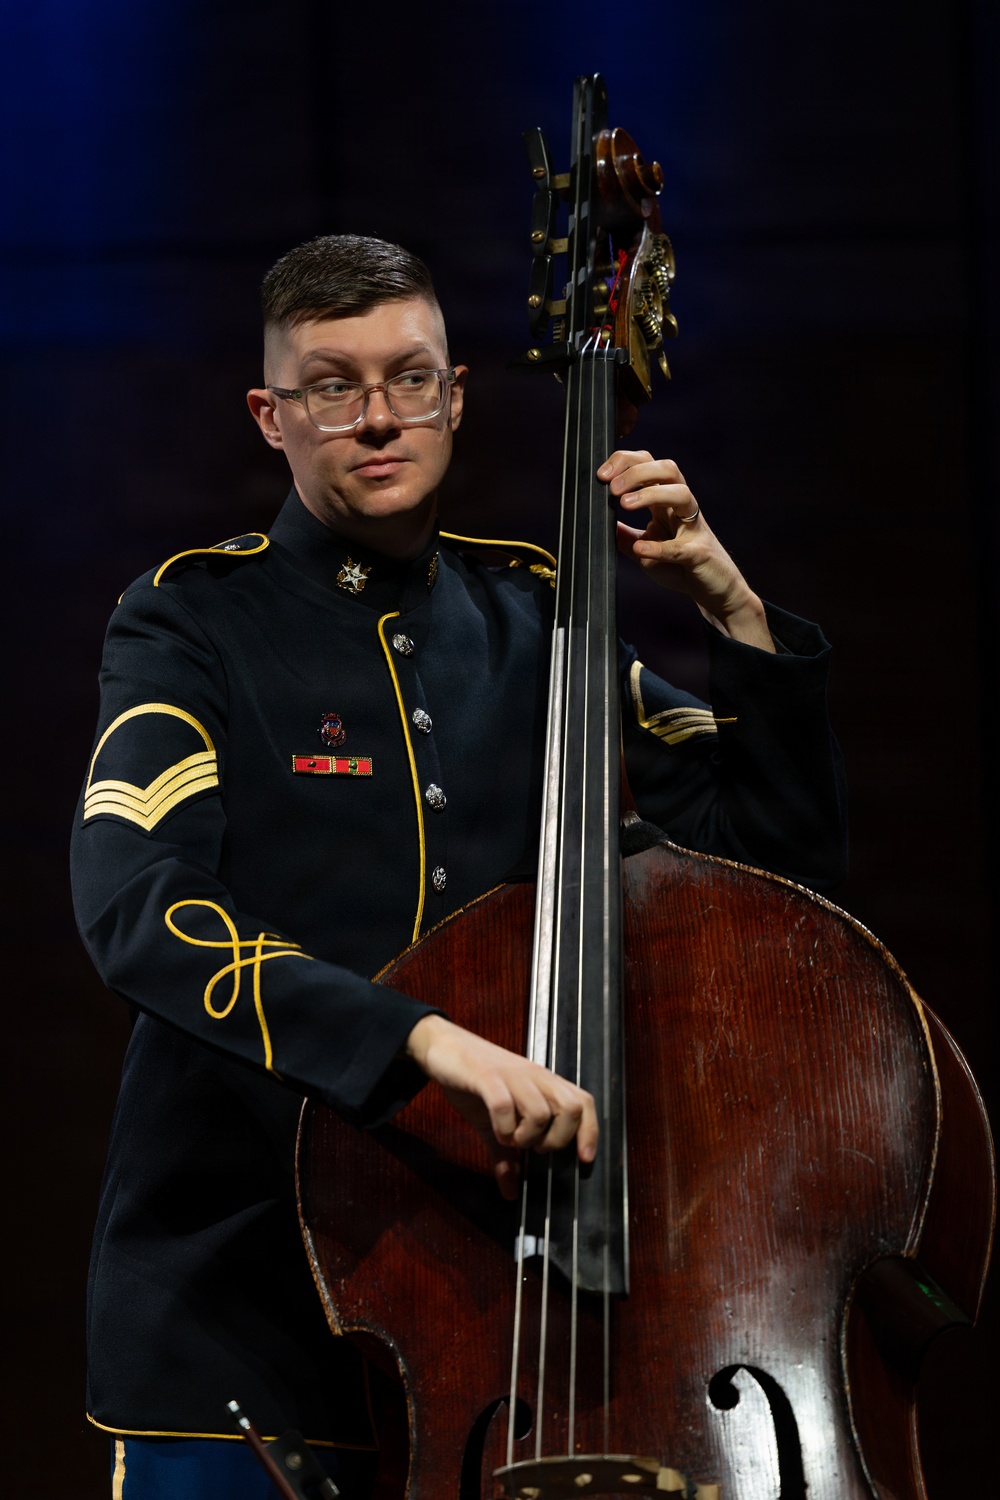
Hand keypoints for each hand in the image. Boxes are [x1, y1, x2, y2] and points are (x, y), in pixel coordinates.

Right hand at [405, 1013, 597, 1200]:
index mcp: (543, 1083)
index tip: (584, 1159)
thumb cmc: (475, 1082)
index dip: (590, 1131)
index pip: (584, 1102)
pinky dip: (503, 1128)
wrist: (444, 1045)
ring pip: (540, 1112)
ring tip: (510, 1140)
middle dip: (557, 1140)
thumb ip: (505, 1154)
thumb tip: (510, 1193)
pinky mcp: (486, 1077)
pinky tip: (496, 1132)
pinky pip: (505, 1106)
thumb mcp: (494, 1122)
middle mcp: (534, 1077)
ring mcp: (512, 1075)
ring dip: (527, 1137)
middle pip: (571, 1109)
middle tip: (535, 1148)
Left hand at [598, 450, 774, 651]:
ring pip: (681, 494)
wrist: (712, 591)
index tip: (601, 475)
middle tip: (612, 487)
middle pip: (667, 469)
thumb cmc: (680, 566)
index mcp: (666, 502)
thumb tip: (597, 524)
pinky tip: (641, 549)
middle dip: (637, 471)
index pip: (649, 465)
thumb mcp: (643, 549)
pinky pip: (681, 547)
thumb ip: (623, 535)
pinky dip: (660, 548)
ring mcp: (693, 528)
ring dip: (651, 493)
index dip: (625, 463)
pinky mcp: (700, 554)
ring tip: (625, 504)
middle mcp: (681, 508)